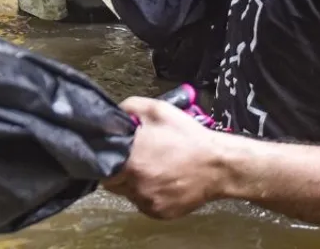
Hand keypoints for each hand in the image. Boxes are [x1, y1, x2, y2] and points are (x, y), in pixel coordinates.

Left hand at [102, 97, 228, 219]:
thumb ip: (130, 107)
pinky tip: (162, 182)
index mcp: (131, 158)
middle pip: (111, 182)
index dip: (106, 158)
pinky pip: (144, 204)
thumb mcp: (158, 110)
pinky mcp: (158, 213)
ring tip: (153, 170)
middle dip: (119, 171)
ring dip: (134, 184)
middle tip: (135, 161)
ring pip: (128, 194)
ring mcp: (146, 200)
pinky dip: (148, 195)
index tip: (115, 153)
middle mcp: (134, 183)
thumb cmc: (188, 137)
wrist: (217, 165)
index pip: (101, 164)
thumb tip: (113, 114)